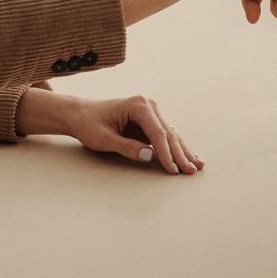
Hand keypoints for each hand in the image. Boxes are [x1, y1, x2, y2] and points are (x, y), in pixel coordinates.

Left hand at [18, 89, 201, 173]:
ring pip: (171, 135)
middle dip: (180, 154)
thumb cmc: (89, 124)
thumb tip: (150, 156)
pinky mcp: (149, 122)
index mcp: (138, 106)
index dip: (166, 153)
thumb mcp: (104, 139)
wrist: (79, 114)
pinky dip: (176, 148)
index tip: (173, 169)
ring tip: (197, 165)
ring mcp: (151, 113)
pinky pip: (165, 137)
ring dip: (183, 151)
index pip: (158, 133)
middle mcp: (148, 106)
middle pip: (168, 133)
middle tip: (190, 171)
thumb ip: (127, 147)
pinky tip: (189, 157)